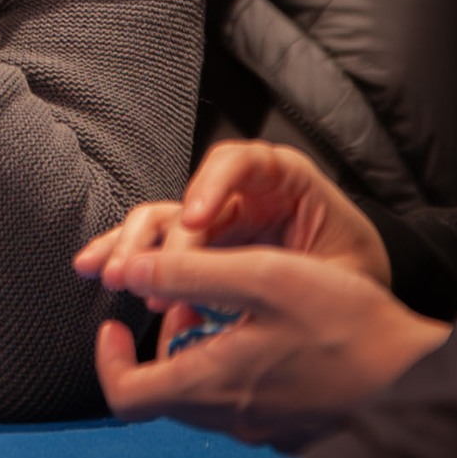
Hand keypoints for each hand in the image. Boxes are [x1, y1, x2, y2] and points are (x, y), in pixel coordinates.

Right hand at [75, 141, 389, 292]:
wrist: (360, 295)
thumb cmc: (356, 272)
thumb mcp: (344, 271)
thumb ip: (295, 273)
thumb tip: (237, 290)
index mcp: (284, 179)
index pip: (240, 162)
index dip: (211, 185)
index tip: (196, 219)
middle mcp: (240, 192)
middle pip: (187, 198)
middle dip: (160, 237)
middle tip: (141, 270)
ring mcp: (213, 218)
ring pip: (160, 219)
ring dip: (129, 245)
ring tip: (106, 271)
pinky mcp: (197, 246)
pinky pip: (155, 245)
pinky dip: (125, 256)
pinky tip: (96, 267)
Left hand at [94, 246, 449, 450]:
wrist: (414, 372)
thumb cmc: (345, 324)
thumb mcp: (262, 276)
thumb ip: (186, 270)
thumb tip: (128, 269)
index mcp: (212, 384)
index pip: (127, 395)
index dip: (108, 358)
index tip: (114, 322)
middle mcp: (230, 417)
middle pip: (161, 392)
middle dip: (154, 344)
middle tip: (174, 301)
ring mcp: (260, 426)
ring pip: (199, 395)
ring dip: (192, 352)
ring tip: (216, 308)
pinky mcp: (286, 424)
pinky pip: (237, 402)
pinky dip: (227, 368)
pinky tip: (254, 334)